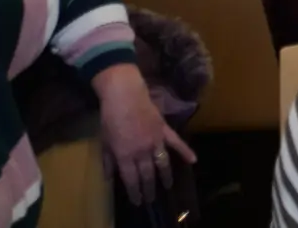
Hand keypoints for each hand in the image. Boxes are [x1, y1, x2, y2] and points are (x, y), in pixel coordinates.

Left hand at [95, 65, 195, 205]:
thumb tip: (110, 178)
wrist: (124, 95)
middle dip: (149, 189)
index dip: (134, 192)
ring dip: (165, 176)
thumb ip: (108, 161)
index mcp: (125, 155)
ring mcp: (155, 141)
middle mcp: (142, 152)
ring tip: (168, 187)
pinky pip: (176, 143)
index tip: (138, 201)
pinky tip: (193, 160)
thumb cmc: (110, 117)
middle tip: (152, 199)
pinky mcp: (164, 130)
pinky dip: (185, 152)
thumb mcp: (104, 141)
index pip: (131, 179)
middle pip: (147, 174)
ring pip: (162, 163)